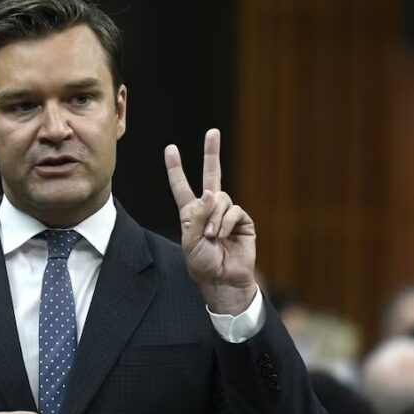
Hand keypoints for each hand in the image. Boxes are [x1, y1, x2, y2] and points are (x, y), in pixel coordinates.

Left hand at [165, 129, 257, 314]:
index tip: (170, 149)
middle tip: (212, 132)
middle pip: (211, 175)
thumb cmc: (203, 264)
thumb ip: (198, 215)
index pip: (182, 187)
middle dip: (211, 153)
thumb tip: (211, 192)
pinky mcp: (243, 221)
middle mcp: (210, 209)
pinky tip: (223, 236)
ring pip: (221, 199)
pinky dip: (226, 223)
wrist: (223, 280)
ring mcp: (227, 214)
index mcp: (192, 213)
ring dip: (214, 217)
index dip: (176, 169)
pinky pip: (234, 211)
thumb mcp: (191, 240)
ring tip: (212, 236)